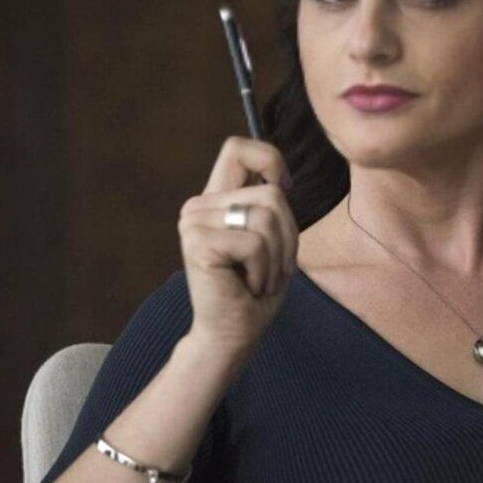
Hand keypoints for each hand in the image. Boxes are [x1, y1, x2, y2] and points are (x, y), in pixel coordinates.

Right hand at [176, 136, 297, 356]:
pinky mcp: (197, 243)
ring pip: (267, 216)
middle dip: (289, 234)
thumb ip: (269, 205)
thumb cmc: (257, 287)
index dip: (270, 160)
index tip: (285, 189)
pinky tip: (248, 286)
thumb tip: (280, 182)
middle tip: (273, 266)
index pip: (238, 148)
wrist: (234, 333)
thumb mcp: (272, 238)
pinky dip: (264, 270)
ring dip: (278, 257)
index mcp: (217, 198)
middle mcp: (200, 205)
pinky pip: (255, 243)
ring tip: (260, 277)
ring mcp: (194, 222)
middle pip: (271, 194)